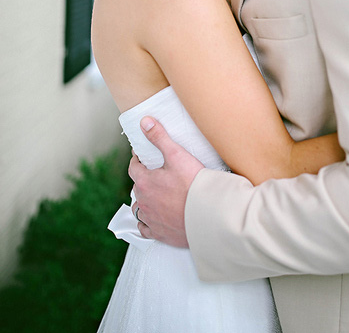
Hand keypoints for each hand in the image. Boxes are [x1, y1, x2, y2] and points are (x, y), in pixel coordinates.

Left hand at [128, 117, 203, 247]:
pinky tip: (153, 219)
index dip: (137, 160)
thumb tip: (144, 122)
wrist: (207, 214)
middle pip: (137, 187)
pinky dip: (147, 223)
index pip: (133, 167)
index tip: (142, 156)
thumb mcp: (177, 155)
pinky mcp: (160, 234)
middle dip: (143, 179)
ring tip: (153, 196)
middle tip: (153, 174)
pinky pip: (146, 229)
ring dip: (143, 201)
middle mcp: (144, 201)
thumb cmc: (193, 184)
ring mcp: (151, 219)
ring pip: (139, 208)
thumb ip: (159, 137)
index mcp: (145, 182)